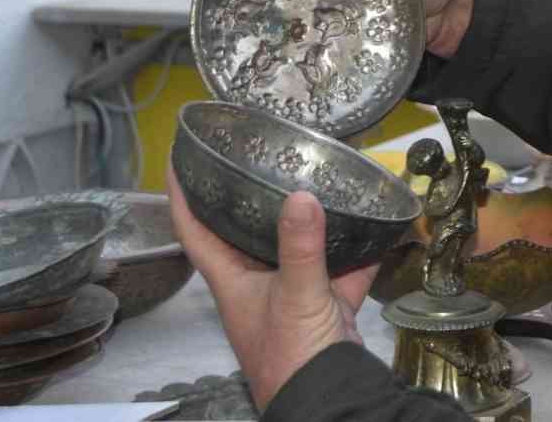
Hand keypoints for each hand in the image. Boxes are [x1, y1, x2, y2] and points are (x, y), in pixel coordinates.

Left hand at [167, 168, 376, 410]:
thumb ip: (300, 247)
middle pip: (244, 230)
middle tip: (257, 154)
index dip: (182, 193)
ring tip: (316, 176)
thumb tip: (300, 195)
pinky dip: (355, 249)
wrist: (331, 398)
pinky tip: (372, 222)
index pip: (195, 230)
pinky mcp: (326, 304)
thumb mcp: (296, 296)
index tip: (179, 157)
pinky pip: (340, 268)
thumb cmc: (294, 354)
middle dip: (249, 194)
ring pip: (294, 246)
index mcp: (231, 280)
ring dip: (306, 219)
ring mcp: (292, 294)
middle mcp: (256, 283)